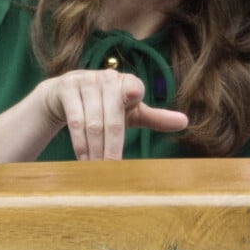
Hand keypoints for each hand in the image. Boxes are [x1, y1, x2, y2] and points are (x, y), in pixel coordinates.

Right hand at [42, 68, 187, 160]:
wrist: (64, 93)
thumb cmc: (105, 105)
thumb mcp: (130, 111)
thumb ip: (156, 117)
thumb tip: (185, 121)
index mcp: (128, 82)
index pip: (134, 89)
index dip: (132, 92)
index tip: (132, 98)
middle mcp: (107, 77)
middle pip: (112, 118)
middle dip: (112, 148)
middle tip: (112, 171)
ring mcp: (85, 80)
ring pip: (93, 122)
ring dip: (95, 150)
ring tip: (97, 170)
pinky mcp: (67, 87)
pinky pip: (75, 119)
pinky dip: (80, 142)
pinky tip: (83, 158)